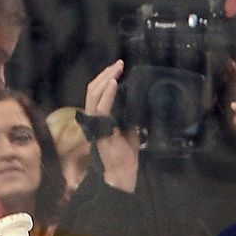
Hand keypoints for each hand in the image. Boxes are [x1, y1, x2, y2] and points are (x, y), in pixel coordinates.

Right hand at [85, 60, 139, 192]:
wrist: (123, 172)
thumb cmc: (126, 154)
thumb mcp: (132, 130)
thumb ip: (132, 116)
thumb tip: (141, 102)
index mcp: (100, 117)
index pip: (98, 93)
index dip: (106, 79)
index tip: (118, 68)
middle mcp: (94, 118)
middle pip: (93, 89)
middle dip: (105, 74)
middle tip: (119, 64)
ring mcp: (95, 123)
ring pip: (94, 94)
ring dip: (106, 79)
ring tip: (116, 69)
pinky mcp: (100, 129)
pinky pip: (101, 108)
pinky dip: (108, 94)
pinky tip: (114, 84)